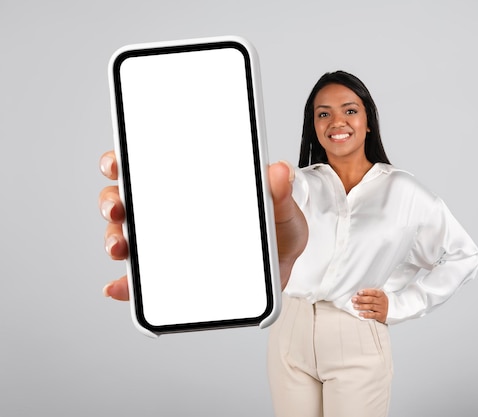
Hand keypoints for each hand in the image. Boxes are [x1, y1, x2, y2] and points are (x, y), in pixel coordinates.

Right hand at [98, 151, 307, 300]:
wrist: (283, 268)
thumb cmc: (277, 232)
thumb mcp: (282, 211)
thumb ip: (280, 193)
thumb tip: (280, 169)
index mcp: (191, 187)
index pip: (147, 166)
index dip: (124, 161)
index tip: (117, 163)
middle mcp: (170, 212)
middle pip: (126, 200)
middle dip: (112, 201)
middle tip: (117, 207)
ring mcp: (166, 244)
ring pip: (126, 236)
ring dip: (114, 239)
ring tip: (120, 247)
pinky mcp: (169, 276)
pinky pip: (139, 281)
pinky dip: (125, 284)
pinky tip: (119, 286)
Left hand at [352, 289, 388, 323]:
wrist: (390, 310)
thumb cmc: (380, 302)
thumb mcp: (377, 296)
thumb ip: (369, 294)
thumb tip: (357, 295)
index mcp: (381, 294)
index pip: (373, 292)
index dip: (366, 292)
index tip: (359, 292)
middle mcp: (382, 301)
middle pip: (370, 299)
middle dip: (361, 299)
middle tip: (354, 299)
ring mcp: (382, 308)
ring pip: (371, 307)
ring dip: (362, 306)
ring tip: (355, 306)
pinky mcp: (381, 315)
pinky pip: (373, 315)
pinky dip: (366, 314)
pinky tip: (361, 314)